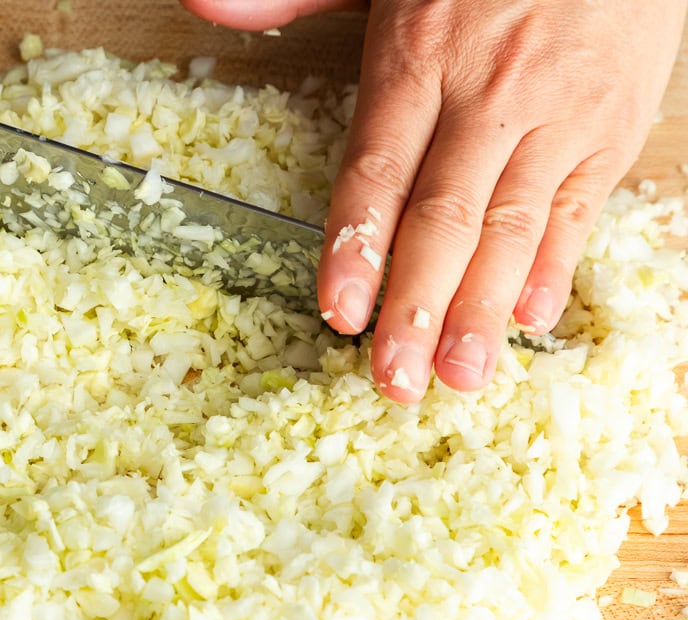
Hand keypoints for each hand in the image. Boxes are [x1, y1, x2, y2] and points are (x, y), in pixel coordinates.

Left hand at [181, 0, 686, 400]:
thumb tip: (209, 8)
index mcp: (419, 57)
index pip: (378, 170)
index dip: (357, 248)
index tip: (340, 312)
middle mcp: (488, 93)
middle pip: (444, 218)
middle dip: (417, 308)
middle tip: (396, 380)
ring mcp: (556, 114)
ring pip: (512, 226)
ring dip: (482, 309)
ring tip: (458, 376)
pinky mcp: (612, 125)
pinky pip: (580, 206)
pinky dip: (555, 264)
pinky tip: (527, 317)